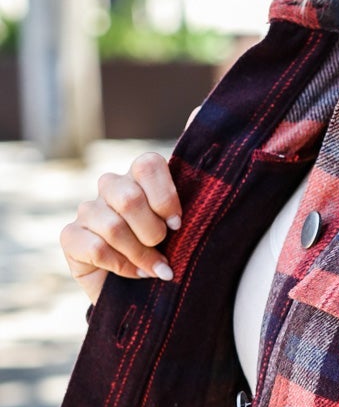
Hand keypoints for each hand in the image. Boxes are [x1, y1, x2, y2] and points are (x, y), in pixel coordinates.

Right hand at [60, 150, 182, 304]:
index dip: (165, 196)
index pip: (148, 164)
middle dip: (152, 231)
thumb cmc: (172, 254)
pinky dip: (121, 267)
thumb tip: (198, 110)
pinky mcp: (71, 237)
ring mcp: (88, 211)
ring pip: (113, 226)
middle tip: (163, 247)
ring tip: (155, 269)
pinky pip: (96, 248)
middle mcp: (112, 188)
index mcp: (141, 179)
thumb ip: (197, 176)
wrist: (147, 295)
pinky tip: (133, 275)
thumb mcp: (193, 223)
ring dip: (140, 255)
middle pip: (128, 196)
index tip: (178, 223)